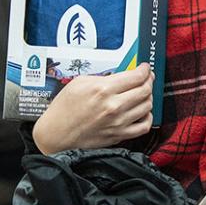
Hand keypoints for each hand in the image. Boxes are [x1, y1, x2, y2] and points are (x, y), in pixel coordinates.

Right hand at [33, 62, 154, 153]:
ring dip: (148, 97)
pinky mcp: (118, 135)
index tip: (144, 68)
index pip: (136, 76)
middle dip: (149, 81)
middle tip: (147, 78)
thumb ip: (103, 77)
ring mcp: (118, 122)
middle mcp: (113, 106)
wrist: (56, 133)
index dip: (145, 70)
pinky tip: (142, 112)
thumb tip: (121, 76)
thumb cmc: (64, 108)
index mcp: (103, 89)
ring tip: (142, 93)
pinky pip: (144, 126)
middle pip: (145, 90)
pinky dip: (147, 117)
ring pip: (147, 106)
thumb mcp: (80, 82)